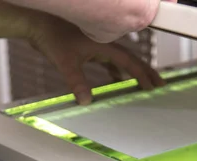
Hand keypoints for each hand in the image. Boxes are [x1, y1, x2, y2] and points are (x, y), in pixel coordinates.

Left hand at [29, 17, 164, 104]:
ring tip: (143, 85)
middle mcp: (105, 42)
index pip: (129, 61)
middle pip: (131, 59)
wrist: (38, 23)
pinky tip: (117, 80)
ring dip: (132, 72)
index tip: (153, 87)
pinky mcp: (90, 46)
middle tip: (159, 85)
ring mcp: (98, 43)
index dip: (142, 75)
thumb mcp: (66, 61)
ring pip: (121, 59)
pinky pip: (110, 60)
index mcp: (104, 44)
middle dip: (145, 72)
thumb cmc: (52, 36)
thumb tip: (86, 101)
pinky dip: (116, 70)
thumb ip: (77, 81)